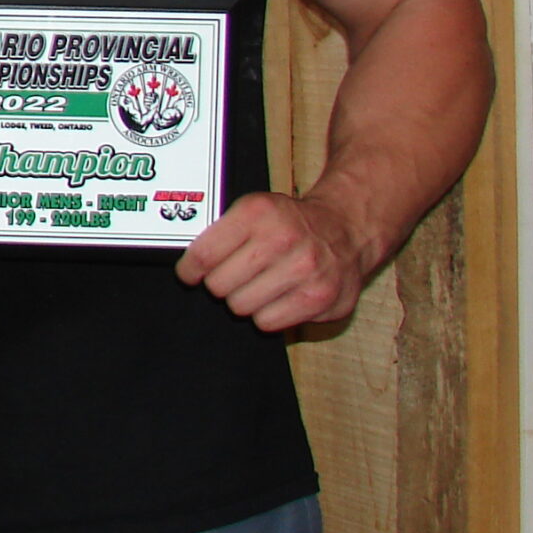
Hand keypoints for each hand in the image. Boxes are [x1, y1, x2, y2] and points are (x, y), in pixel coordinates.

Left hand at [175, 191, 371, 330]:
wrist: (345, 228)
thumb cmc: (290, 222)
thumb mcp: (253, 209)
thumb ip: (220, 232)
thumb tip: (187, 265)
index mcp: (258, 213)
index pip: (203, 255)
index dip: (189, 270)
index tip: (189, 274)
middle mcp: (283, 240)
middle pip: (219, 285)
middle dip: (220, 284)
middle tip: (235, 276)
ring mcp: (305, 270)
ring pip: (241, 307)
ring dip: (244, 300)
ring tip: (260, 284)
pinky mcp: (322, 298)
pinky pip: (268, 323)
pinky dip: (267, 315)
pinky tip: (279, 297)